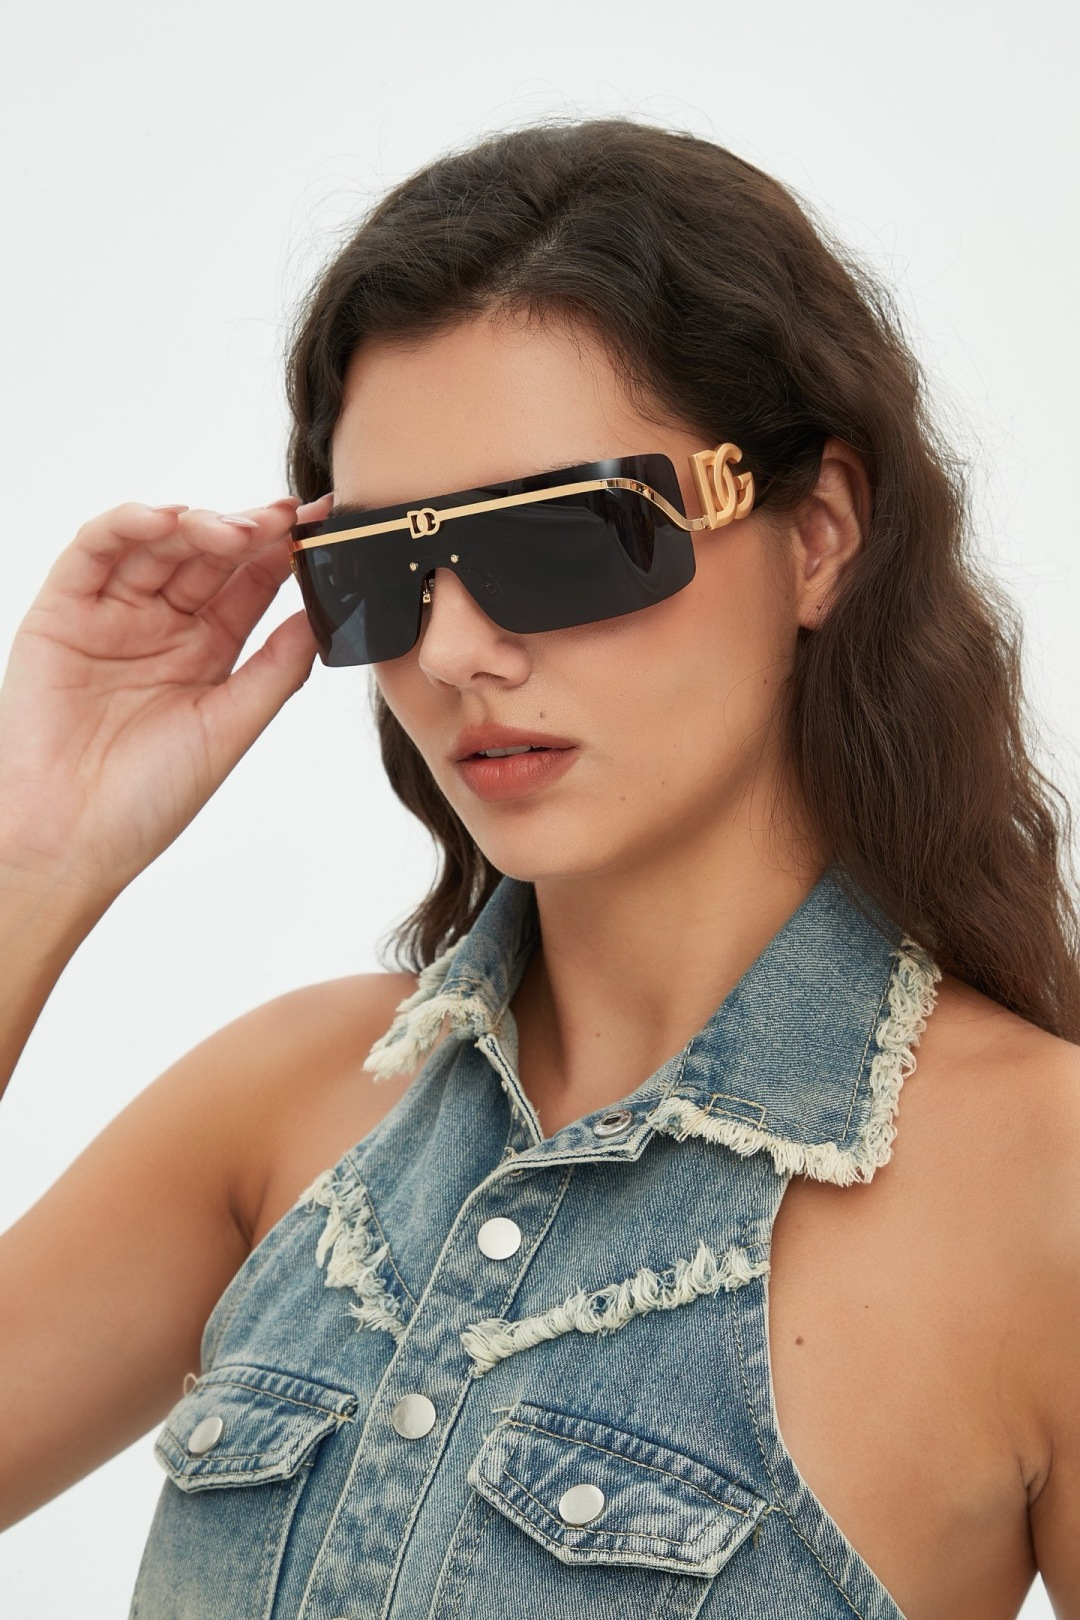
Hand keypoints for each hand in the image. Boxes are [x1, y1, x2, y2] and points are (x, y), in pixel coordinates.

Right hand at [0, 492, 333, 899]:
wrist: (72, 839)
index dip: (284, 551)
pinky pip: (94, 551)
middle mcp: (162, 624)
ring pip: (158, 543)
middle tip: (283, 518)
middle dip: (248, 530)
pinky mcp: (62, 611)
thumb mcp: (231, 726)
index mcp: (208, 649)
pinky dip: (128, 525)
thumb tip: (326, 612)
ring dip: (198, 523)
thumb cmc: (150, 797)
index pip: (251, 582)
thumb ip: (277, 666)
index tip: (323, 525)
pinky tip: (168, 520)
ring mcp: (112, 613)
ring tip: (235, 529)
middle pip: (209, 554)